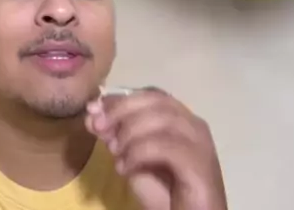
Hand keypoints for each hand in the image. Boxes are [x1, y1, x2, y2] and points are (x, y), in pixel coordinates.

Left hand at [86, 89, 227, 209]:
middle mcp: (193, 124)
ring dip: (131, 131)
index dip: (121, 98)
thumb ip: (117, 138)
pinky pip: (167, 146)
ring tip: (113, 153)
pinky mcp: (200, 163)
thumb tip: (93, 115)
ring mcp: (199, 142)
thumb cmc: (166, 197)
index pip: (151, 95)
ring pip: (163, 118)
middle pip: (157, 100)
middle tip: (98, 126)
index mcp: (181, 120)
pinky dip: (140, 152)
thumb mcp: (134, 163)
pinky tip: (124, 168)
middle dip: (122, 109)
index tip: (94, 109)